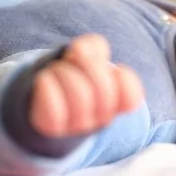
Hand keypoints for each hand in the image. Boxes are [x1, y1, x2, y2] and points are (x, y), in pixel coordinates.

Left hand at [29, 34, 144, 136]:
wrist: (44, 103)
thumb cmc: (73, 76)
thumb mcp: (89, 57)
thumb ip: (93, 47)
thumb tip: (82, 49)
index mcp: (117, 103)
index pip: (131, 97)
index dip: (123, 78)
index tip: (111, 68)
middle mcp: (100, 118)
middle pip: (104, 89)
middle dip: (86, 63)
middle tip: (72, 58)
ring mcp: (77, 126)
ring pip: (81, 96)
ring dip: (64, 71)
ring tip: (55, 69)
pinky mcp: (51, 128)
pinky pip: (54, 114)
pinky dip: (49, 89)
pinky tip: (44, 79)